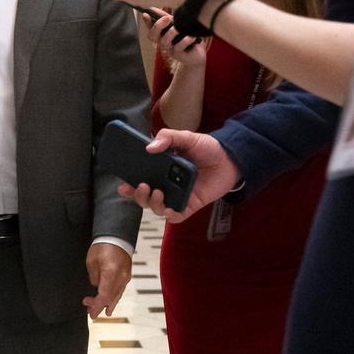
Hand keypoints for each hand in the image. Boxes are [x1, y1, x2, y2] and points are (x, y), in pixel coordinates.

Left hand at [82, 243, 131, 318]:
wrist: (116, 236)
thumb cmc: (102, 246)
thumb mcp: (92, 261)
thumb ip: (94, 277)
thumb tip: (96, 287)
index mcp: (111, 273)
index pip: (104, 295)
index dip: (97, 306)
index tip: (91, 313)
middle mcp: (121, 277)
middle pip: (111, 298)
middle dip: (100, 306)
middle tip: (89, 311)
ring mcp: (126, 277)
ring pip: (117, 296)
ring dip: (108, 304)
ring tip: (101, 311)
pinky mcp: (127, 275)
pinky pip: (120, 290)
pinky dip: (114, 297)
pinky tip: (110, 303)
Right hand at [117, 128, 240, 220]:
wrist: (231, 158)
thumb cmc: (208, 147)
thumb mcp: (186, 137)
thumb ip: (168, 138)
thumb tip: (149, 148)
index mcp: (162, 169)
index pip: (140, 179)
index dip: (129, 184)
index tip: (122, 184)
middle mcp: (167, 184)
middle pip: (145, 196)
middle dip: (137, 195)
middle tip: (140, 186)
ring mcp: (178, 196)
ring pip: (157, 208)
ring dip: (152, 203)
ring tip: (157, 192)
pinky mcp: (190, 205)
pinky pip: (176, 216)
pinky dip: (170, 215)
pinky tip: (168, 209)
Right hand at [144, 11, 206, 68]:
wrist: (199, 51)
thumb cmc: (186, 36)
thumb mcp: (176, 24)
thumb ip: (166, 17)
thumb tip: (154, 8)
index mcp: (161, 34)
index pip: (150, 28)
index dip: (147, 22)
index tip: (146, 14)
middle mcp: (162, 42)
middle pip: (152, 36)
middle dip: (158, 25)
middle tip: (167, 17)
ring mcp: (169, 49)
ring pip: (164, 41)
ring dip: (172, 32)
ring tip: (180, 27)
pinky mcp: (178, 55)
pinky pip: (179, 46)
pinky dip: (186, 39)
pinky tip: (192, 36)